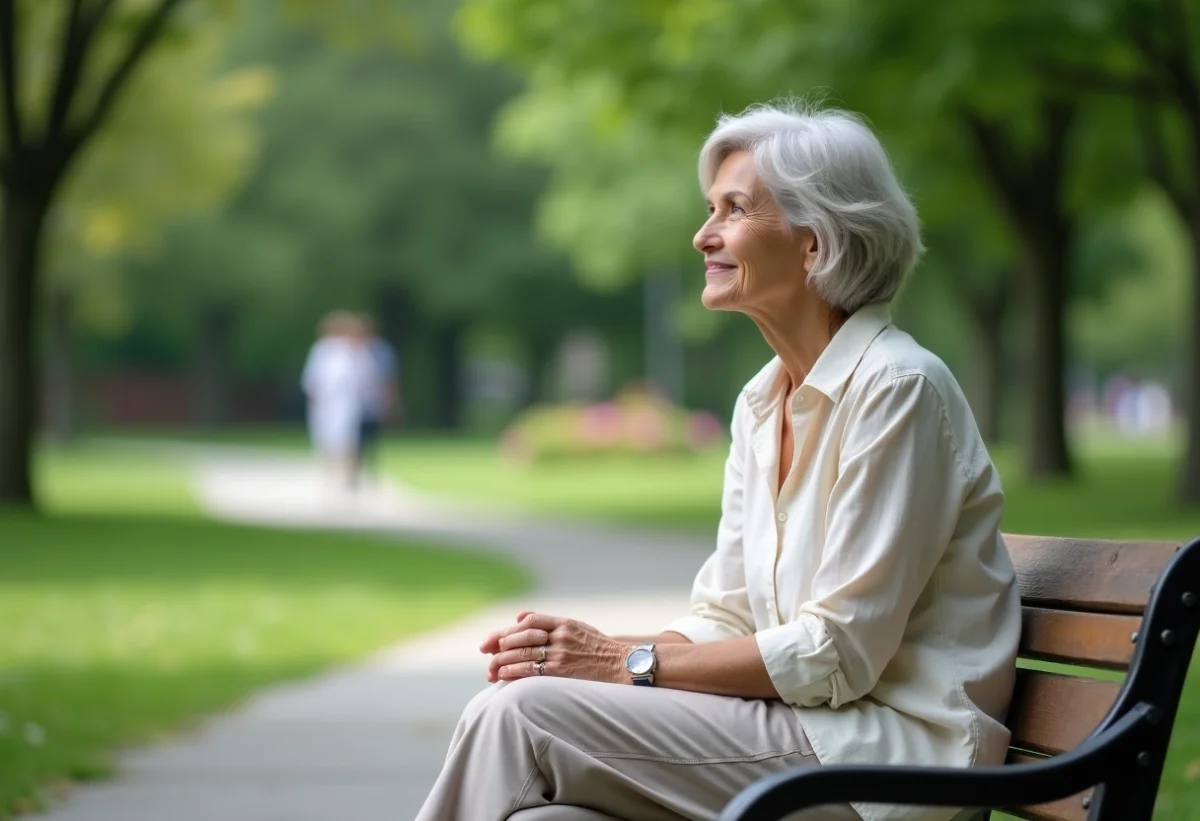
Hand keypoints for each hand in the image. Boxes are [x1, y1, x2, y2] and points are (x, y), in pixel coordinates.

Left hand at [482, 611, 626, 683]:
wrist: (621, 665)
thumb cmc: (598, 648)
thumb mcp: (576, 627)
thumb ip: (548, 622)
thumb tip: (519, 616)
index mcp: (564, 623)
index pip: (529, 620)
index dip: (508, 629)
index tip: (493, 638)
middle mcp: (561, 635)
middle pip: (521, 637)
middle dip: (500, 644)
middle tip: (486, 652)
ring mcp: (561, 653)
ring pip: (523, 654)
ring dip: (503, 660)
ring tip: (491, 668)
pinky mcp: (562, 671)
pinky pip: (531, 670)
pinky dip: (514, 672)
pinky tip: (503, 675)